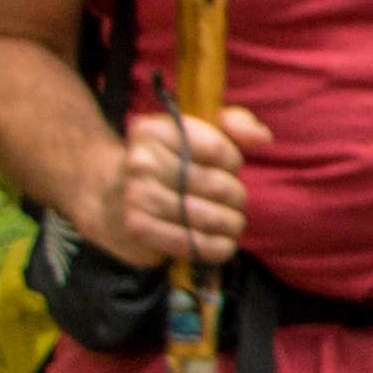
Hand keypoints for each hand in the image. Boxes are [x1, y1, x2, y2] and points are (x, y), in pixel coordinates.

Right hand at [77, 102, 270, 270]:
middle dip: (236, 197)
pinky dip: (218, 247)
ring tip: (231, 222)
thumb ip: (234, 125)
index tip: (226, 167)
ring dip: (232, 224)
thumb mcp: (195, 132)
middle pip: (219, 186)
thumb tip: (262, 138)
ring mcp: (139, 197)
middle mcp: (142, 162)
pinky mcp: (141, 230)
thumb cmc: (167, 163)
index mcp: (154, 131)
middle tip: (232, 201)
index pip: (220, 150)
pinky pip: (196, 244)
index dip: (233, 162)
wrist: (110, 196)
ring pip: (211, 218)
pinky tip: (221, 242)